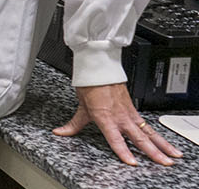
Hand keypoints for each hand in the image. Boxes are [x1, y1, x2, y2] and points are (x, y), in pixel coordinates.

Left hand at [52, 83, 181, 165]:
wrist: (100, 69)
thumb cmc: (91, 85)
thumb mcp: (81, 107)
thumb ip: (73, 124)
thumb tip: (60, 132)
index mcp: (105, 117)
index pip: (115, 139)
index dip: (123, 151)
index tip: (132, 162)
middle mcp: (120, 117)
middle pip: (140, 138)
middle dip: (153, 152)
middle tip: (164, 163)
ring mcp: (130, 114)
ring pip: (149, 132)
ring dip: (162, 145)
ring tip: (172, 156)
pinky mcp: (134, 110)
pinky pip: (148, 125)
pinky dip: (157, 135)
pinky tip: (165, 144)